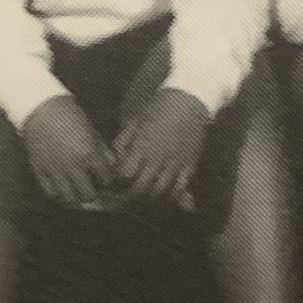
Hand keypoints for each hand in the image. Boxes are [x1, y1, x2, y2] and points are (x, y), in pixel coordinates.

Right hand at [22, 94, 117, 208]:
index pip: (107, 180)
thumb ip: (102, 150)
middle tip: (93, 187)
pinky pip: (51, 194)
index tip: (107, 178)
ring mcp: (55, 171)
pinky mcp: (40, 172)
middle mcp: (73, 167)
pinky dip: (58, 194)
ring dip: (76, 198)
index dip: (109, 180)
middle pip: (89, 196)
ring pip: (69, 200)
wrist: (40, 106)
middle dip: (94, 193)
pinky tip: (62, 188)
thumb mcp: (91, 129)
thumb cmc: (69, 113)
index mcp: (89, 154)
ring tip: (78, 191)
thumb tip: (112, 165)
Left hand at [113, 87, 209, 202]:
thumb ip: (122, 145)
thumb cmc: (157, 110)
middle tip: (124, 200)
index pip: (124, 176)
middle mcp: (158, 158)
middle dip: (128, 199)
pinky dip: (169, 198)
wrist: (187, 100)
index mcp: (142, 146)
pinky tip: (162, 198)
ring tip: (140, 201)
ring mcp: (175, 163)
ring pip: (159, 193)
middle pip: (140, 189)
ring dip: (147, 201)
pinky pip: (179, 189)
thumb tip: (112, 164)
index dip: (116, 185)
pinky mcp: (189, 166)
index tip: (112, 187)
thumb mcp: (134, 124)